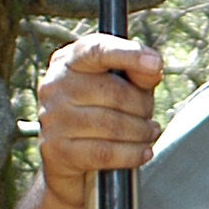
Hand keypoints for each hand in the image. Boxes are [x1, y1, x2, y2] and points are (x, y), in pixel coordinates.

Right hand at [34, 35, 163, 207]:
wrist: (74, 157)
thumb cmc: (105, 112)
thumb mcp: (125, 88)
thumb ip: (140, 75)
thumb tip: (153, 68)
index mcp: (71, 61)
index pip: (97, 50)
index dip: (128, 54)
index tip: (156, 63)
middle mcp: (55, 85)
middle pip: (115, 93)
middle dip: (144, 107)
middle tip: (148, 116)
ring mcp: (52, 117)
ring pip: (114, 125)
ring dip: (142, 133)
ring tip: (147, 133)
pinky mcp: (55, 149)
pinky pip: (106, 153)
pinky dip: (133, 154)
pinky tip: (144, 152)